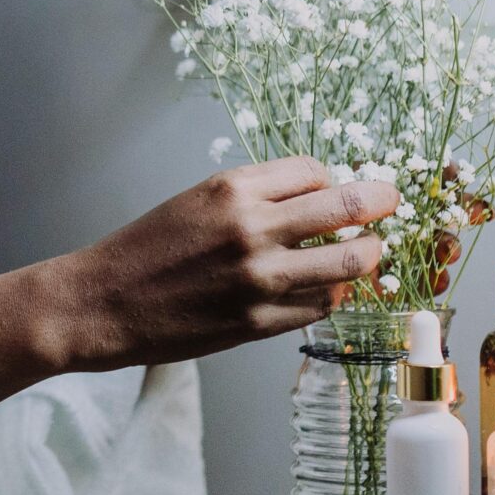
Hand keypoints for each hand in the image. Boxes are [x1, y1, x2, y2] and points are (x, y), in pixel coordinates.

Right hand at [42, 156, 397, 372]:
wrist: (101, 303)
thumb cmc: (144, 250)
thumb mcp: (196, 201)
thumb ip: (254, 198)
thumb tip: (316, 199)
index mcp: (232, 189)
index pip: (315, 171)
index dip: (334, 180)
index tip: (341, 190)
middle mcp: (251, 229)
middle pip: (346, 208)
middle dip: (379, 203)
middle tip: (393, 204)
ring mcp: (258, 279)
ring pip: (346, 262)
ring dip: (367, 257)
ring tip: (369, 255)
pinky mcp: (258, 322)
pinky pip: (321, 306)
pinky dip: (332, 295)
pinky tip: (324, 289)